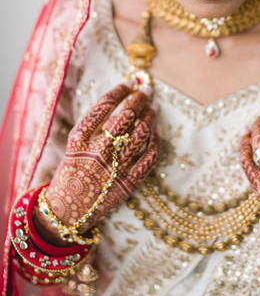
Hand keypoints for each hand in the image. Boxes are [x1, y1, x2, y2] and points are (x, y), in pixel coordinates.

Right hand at [35, 84, 159, 242]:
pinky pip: (150, 157)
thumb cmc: (71, 173)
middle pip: (126, 116)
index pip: (104, 105)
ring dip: (151, 116)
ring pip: (141, 133)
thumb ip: (93, 126)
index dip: (121, 90)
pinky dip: (157, 141)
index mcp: (80, 139)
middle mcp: (98, 151)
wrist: (66, 213)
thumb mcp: (74, 146)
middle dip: (140, 98)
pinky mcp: (128, 183)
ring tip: (153, 107)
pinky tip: (157, 131)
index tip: (131, 82)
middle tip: (147, 90)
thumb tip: (121, 102)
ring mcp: (115, 168)